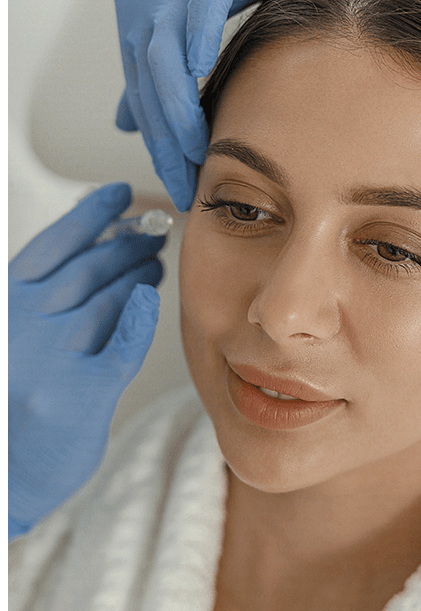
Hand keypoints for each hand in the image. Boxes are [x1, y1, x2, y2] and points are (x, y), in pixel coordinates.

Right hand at [8, 183, 164, 539]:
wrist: (2, 475)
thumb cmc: (10, 402)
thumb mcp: (13, 339)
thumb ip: (46, 302)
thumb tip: (101, 258)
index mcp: (8, 304)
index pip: (54, 247)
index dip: (90, 216)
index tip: (118, 194)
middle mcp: (26, 323)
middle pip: (89, 268)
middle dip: (128, 243)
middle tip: (154, 232)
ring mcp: (53, 357)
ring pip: (109, 298)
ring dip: (139, 273)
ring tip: (156, 262)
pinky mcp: (81, 393)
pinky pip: (121, 345)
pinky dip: (138, 320)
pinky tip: (151, 301)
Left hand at [114, 0, 288, 211]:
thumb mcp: (185, 38)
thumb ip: (155, 79)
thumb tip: (130, 122)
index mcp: (138, 28)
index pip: (142, 100)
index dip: (158, 147)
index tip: (176, 185)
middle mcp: (144, 8)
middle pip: (148, 90)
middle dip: (165, 146)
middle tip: (184, 186)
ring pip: (164, 60)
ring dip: (179, 113)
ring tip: (198, 152)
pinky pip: (199, 5)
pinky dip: (197, 36)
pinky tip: (201, 69)